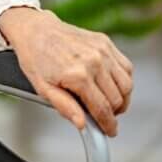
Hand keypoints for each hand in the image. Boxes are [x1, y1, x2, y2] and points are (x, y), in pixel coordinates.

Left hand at [0, 7, 132, 136]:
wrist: (35, 30)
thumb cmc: (36, 57)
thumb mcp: (43, 89)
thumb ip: (65, 108)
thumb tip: (82, 124)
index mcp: (78, 75)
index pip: (103, 109)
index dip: (108, 125)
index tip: (110, 131)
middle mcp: (94, 61)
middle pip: (117, 99)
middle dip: (114, 114)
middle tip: (106, 117)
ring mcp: (102, 50)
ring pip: (126, 84)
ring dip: (122, 98)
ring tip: (110, 103)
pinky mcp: (105, 42)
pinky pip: (126, 67)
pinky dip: (123, 80)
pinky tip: (111, 85)